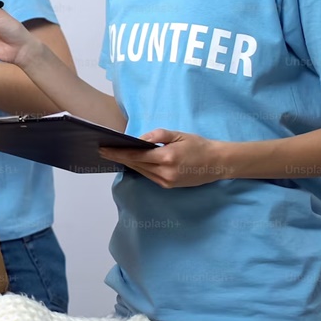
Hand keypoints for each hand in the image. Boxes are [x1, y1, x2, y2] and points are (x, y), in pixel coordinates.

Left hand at [99, 129, 233, 187]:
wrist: (217, 163)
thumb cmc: (198, 145)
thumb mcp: (178, 134)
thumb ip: (157, 135)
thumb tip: (138, 139)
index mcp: (166, 157)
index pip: (135, 156)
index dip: (117, 153)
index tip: (104, 149)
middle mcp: (164, 172)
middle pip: (135, 164)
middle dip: (119, 157)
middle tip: (104, 150)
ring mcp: (166, 181)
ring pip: (141, 171)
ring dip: (128, 163)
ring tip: (115, 155)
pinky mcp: (168, 186)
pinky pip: (149, 176)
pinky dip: (140, 168)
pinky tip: (133, 162)